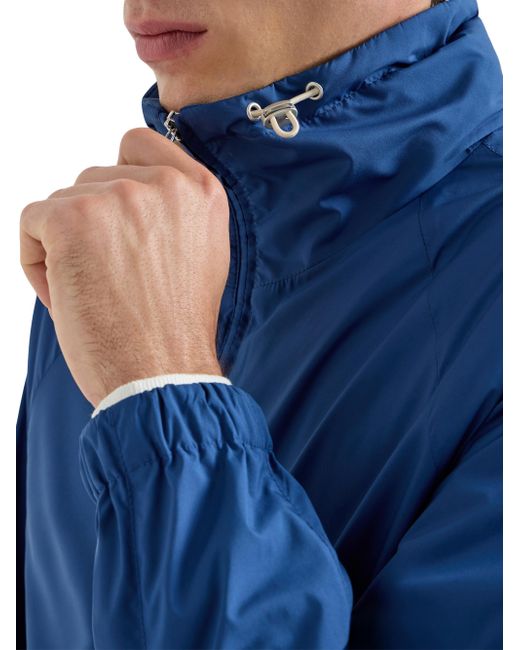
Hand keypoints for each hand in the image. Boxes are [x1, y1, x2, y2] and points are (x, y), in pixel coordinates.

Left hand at [20, 128, 229, 407]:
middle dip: (94, 222)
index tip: (119, 222)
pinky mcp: (72, 218)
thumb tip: (129, 192)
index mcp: (200, 191)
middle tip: (109, 276)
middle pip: (96, 177)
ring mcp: (117, 197)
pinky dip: (38, 259)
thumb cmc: (175, 331)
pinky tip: (67, 295)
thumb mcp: (201, 256)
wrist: (162, 377)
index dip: (120, 180)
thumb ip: (174, 213)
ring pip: (65, 200)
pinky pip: (33, 221)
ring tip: (93, 292)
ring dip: (67, 242)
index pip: (138, 144)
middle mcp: (163, 184)